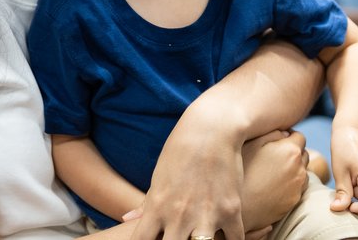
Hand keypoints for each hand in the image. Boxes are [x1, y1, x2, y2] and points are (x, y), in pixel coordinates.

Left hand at [128, 111, 246, 239]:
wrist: (211, 128)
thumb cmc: (180, 151)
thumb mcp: (158, 177)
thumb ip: (145, 204)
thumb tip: (126, 219)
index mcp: (157, 207)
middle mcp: (179, 215)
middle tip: (182, 238)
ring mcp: (206, 214)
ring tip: (203, 237)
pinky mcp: (231, 210)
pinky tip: (228, 237)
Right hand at [241, 130, 309, 230]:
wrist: (238, 207)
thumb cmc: (240, 171)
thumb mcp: (252, 144)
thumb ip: (272, 133)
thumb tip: (284, 132)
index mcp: (290, 150)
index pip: (300, 136)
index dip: (288, 136)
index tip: (277, 141)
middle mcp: (299, 168)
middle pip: (303, 154)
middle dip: (292, 152)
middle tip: (273, 156)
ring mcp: (298, 186)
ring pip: (302, 171)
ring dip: (293, 168)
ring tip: (273, 171)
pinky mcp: (294, 201)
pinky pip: (298, 187)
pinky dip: (291, 183)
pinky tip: (273, 184)